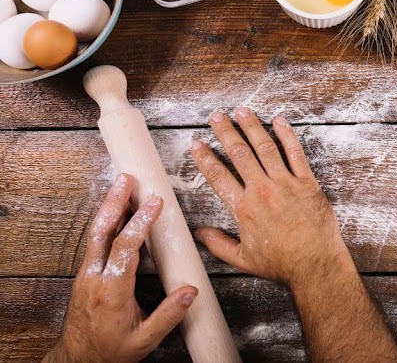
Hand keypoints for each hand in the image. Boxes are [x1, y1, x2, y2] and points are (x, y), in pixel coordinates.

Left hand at [44, 174, 197, 362]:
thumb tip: (191, 291)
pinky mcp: (84, 274)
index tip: (154, 204)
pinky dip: (105, 222)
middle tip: (126, 179)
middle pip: (102, 232)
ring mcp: (85, 275)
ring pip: (94, 234)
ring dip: (108, 208)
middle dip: (115, 203)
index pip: (126, 249)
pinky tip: (115, 211)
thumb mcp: (145, 339)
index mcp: (111, 292)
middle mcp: (93, 279)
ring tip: (120, 186)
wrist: (78, 361)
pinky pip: (94, 241)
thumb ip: (169, 315)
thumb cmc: (110, 351)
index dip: (140, 223)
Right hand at [191, 108, 353, 286]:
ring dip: (252, 127)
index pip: (218, 176)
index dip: (205, 158)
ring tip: (242, 111)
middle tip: (216, 117)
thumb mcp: (242, 259)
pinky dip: (287, 135)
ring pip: (265, 148)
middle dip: (226, 132)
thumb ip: (218, 244)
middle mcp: (262, 190)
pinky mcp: (306, 182)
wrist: (315, 264)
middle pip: (239, 154)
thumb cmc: (280, 264)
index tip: (197, 144)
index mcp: (244, 208)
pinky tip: (279, 121)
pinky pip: (295, 153)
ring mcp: (286, 184)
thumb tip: (198, 233)